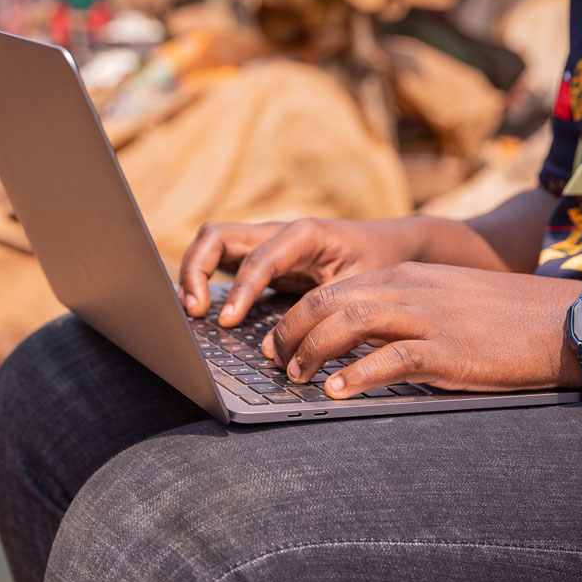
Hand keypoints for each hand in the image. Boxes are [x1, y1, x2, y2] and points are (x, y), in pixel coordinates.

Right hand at [178, 217, 450, 327]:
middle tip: (194, 311)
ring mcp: (264, 242)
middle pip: (217, 236)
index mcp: (303, 234)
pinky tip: (203, 308)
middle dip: (196, 270)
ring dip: (194, 272)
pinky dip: (205, 278)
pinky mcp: (259, 257)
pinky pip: (221, 260)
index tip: (225, 321)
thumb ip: (316, 315)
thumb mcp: (356, 290)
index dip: (240, 291)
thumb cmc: (375, 264)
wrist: (388, 245)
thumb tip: (271, 349)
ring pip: (212, 243)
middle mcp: (276, 232)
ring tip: (192, 311)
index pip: (258, 259)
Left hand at [263, 262, 581, 397]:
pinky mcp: (450, 349)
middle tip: (276, 363)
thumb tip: (359, 339)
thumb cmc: (506, 318)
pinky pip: (391, 359)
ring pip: (351, 323)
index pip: (334, 289)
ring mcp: (429, 317)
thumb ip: (404, 308)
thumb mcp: (445, 298)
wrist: (567, 321)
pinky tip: (337, 392)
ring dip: (314, 352)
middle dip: (293, 332)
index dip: (297, 316)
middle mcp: (411, 289)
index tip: (278, 343)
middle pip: (330, 301)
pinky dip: (357, 376)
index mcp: (406, 275)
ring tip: (297, 379)